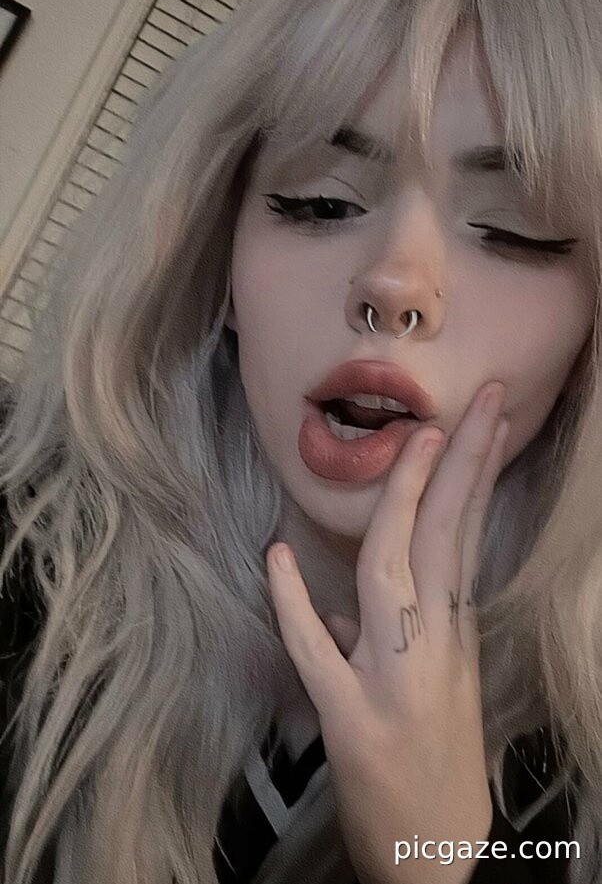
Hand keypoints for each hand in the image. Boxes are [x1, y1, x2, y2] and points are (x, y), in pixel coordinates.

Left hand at [266, 381, 509, 883]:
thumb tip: (362, 586)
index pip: (468, 536)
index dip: (476, 473)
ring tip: (415, 442)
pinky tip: (277, 555)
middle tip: (477, 401)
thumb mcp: (440, 681)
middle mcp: (432, 649)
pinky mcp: (347, 721)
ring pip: (394, 579)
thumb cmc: (438, 762)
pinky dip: (294, 605)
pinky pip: (314, 653)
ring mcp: (389, 682)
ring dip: (402, 507)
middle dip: (460, 466)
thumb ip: (408, 624)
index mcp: (453, 632)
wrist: (437, 858)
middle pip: (447, 542)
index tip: (482, 416)